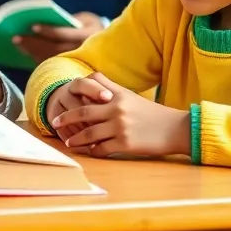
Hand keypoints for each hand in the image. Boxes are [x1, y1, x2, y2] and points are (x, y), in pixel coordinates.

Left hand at [13, 12, 104, 63]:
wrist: (112, 46)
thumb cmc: (92, 26)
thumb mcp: (86, 19)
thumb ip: (69, 20)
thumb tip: (44, 21)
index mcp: (88, 34)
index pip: (64, 34)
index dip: (48, 31)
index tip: (32, 26)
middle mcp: (83, 50)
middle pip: (53, 48)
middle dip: (33, 43)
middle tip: (15, 38)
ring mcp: (79, 62)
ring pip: (51, 58)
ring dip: (32, 51)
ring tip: (18, 43)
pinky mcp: (73, 68)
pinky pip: (52, 64)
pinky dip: (37, 57)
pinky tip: (26, 51)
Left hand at [51, 73, 189, 158]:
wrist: (176, 129)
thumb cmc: (152, 113)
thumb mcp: (131, 96)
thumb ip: (111, 88)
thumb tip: (92, 78)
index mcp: (117, 97)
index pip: (88, 94)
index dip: (73, 99)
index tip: (62, 103)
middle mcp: (116, 110)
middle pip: (83, 114)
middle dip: (66, 119)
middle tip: (54, 123)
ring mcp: (120, 128)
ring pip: (89, 134)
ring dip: (76, 140)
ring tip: (69, 143)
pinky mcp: (125, 144)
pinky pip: (101, 149)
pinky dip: (92, 151)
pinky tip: (89, 152)